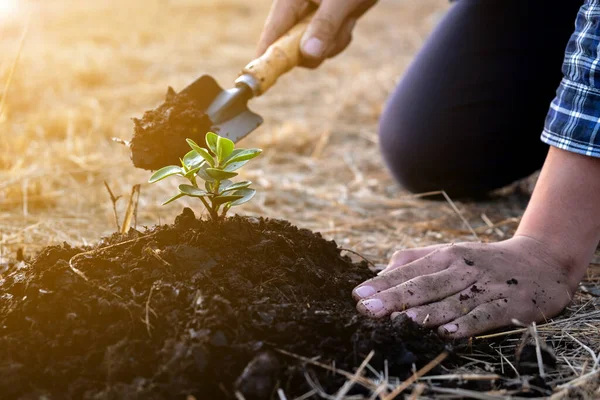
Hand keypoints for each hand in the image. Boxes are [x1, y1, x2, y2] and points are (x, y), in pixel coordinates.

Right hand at [257, 0, 376, 67]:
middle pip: (292, 46)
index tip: (261, 74)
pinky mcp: (325, 22)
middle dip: (315, 49)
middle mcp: (297, 9)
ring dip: (333, 42)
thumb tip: (308, 54)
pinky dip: (340, 38)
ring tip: (349, 17)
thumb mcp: (341, 0)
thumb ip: (325, 25)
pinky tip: (350, 18)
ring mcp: (311, 17)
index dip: (266, 53)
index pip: (273, 30)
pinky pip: (326, 45)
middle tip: (336, 33)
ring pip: (312, 49)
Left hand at [352, 236, 584, 338]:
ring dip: (427, 311)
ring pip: (452, 300)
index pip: (408, 270)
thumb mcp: (449, 254)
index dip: (383, 284)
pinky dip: (467, 324)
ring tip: (403, 320)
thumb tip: (380, 272)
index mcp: (445, 256)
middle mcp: (462, 269)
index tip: (358, 296)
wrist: (541, 261)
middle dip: (394, 297)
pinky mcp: (509, 304)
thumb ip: (414, 260)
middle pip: (425, 285)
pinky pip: (485, 315)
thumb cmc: (483, 261)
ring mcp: (486, 286)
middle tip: (368, 310)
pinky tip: (449, 333)